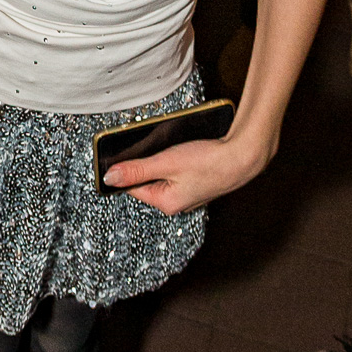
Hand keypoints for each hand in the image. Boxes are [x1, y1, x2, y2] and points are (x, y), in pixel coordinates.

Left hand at [103, 128, 269, 213]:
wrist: (242, 158)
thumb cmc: (208, 162)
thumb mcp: (166, 163)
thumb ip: (136, 170)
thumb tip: (109, 177)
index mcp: (165, 203)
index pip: (132, 186)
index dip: (125, 168)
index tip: (122, 152)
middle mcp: (175, 203)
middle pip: (146, 181)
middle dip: (145, 163)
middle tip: (154, 148)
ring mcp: (187, 195)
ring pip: (161, 175)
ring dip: (160, 161)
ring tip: (171, 149)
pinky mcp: (196, 184)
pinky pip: (175, 173)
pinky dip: (173, 162)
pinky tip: (181, 151)